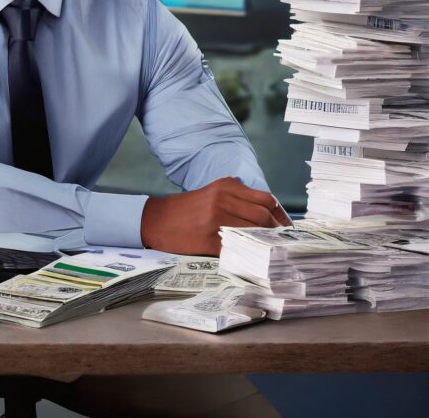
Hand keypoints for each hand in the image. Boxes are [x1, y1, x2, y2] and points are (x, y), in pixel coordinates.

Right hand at [140, 177, 291, 255]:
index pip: (266, 199)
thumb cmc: (186, 209)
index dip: (281, 216)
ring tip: (274, 251)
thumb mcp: (211, 192)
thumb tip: (267, 212)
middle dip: (278, 231)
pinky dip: (250, 253)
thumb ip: (236, 196)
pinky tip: (255, 259)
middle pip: (264, 216)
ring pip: (255, 231)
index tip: (288, 228)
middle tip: (285, 243)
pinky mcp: (210, 239)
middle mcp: (223, 199)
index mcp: (226, 186)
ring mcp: (217, 219)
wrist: (156, 219)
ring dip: (267, 243)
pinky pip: (238, 247)